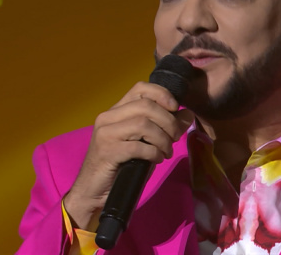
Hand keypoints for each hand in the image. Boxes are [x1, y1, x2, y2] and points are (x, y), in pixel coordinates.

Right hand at [62, 81, 193, 229]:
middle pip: (146, 105)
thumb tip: (187, 114)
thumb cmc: (121, 166)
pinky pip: (138, 146)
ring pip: (143, 123)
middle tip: (174, 137)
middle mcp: (108, 117)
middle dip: (168, 121)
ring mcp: (106, 133)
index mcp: (116, 111)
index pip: (140, 88)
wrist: (93, 191)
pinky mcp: (107, 151)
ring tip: (166, 151)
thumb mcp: (145, 143)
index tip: (175, 108)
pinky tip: (156, 159)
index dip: (162, 94)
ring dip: (162, 139)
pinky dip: (154, 153)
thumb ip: (164, 128)